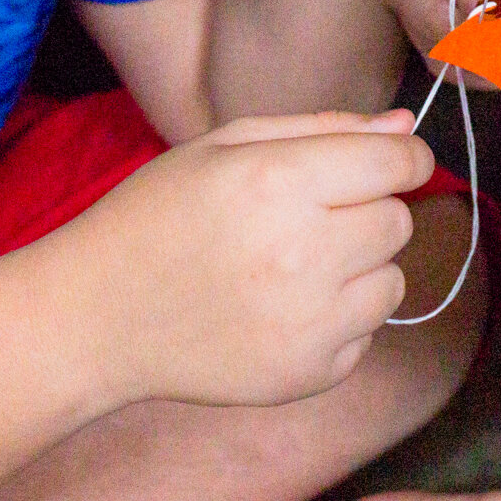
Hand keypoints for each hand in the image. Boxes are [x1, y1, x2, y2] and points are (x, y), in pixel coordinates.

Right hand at [56, 109, 434, 409]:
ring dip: (358, 269)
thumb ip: (322, 129)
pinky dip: (337, 321)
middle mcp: (302, 253)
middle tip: (306, 218)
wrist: (96, 317)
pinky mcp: (307, 374)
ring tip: (291, 267)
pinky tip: (279, 309)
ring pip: (392, 281)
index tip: (386, 164)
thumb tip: (403, 125)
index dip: (402, 157)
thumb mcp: (223, 146)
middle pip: (398, 221)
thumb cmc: (157, 217)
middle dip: (366, 211)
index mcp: (278, 182)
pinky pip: (366, 335)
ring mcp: (308, 323)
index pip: (399, 163)